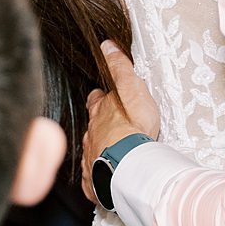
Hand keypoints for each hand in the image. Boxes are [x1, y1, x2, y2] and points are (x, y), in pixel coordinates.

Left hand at [80, 41, 162, 203]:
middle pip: (92, 125)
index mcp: (100, 112)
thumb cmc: (133, 126)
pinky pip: (94, 176)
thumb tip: (107, 45)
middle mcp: (91, 134)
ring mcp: (90, 157)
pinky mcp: (94, 180)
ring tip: (112, 151)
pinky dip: (100, 174)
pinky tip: (107, 175)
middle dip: (99, 124)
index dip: (101, 98)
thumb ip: (119, 67)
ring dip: (101, 148)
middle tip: (111, 125)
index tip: (105, 97)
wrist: (128, 165)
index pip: (97, 100)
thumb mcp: (131, 88)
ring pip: (93, 149)